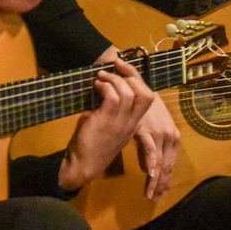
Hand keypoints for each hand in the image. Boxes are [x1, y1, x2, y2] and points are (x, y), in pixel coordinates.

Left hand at [58, 56, 156, 191]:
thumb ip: (111, 109)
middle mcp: (131, 122)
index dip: (137, 79)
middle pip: (144, 93)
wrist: (84, 164)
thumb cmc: (92, 144)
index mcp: (134, 123)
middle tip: (115, 65)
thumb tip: (105, 88)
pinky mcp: (106, 121)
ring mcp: (120, 122)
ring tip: (101, 76)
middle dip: (130, 74)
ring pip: (127, 93)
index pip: (147, 97)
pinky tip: (97, 86)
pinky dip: (105, 87)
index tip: (123, 67)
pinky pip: (113, 97)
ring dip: (113, 79)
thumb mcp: (107, 125)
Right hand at [132, 88, 179, 199]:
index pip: (170, 165)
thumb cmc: (147, 109)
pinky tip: (150, 175)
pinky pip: (150, 151)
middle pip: (166, 167)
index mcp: (173, 139)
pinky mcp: (147, 131)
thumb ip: (153, 149)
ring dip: (154, 181)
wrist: (141, 90)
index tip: (158, 195)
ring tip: (150, 194)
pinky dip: (151, 164)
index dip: (164, 182)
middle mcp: (170, 138)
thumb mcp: (152, 130)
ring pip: (160, 163)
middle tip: (153, 199)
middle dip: (160, 186)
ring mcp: (160, 135)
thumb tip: (149, 168)